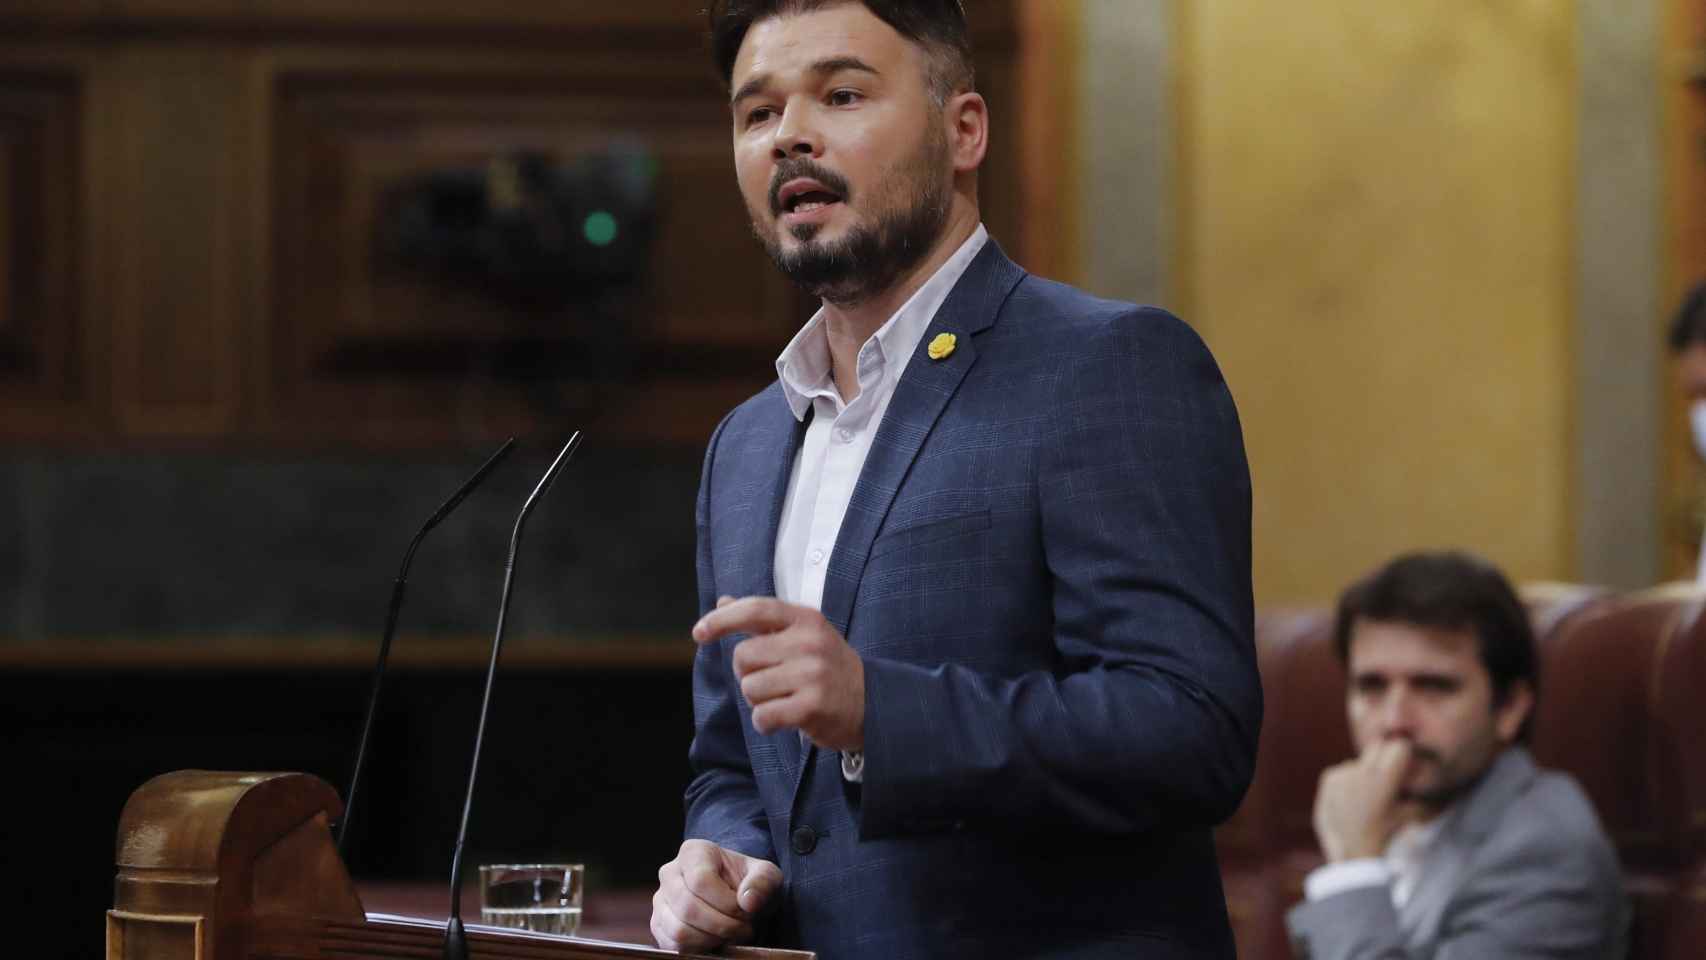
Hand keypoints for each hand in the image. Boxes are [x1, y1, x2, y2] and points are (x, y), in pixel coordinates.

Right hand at [650, 839, 781, 951]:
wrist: (736, 896)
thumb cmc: (749, 883)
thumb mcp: (766, 875)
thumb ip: (762, 882)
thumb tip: (748, 901)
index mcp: (693, 852)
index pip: (700, 880)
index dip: (726, 903)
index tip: (746, 910)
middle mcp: (670, 873)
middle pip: (688, 907)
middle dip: (722, 924)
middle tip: (744, 927)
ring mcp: (661, 900)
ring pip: (679, 929)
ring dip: (712, 938)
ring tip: (731, 933)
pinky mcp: (659, 925)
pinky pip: (673, 945)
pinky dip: (699, 948)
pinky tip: (716, 940)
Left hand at [693, 596, 865, 750]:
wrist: (873, 704)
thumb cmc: (828, 667)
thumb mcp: (802, 635)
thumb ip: (762, 620)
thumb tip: (722, 602)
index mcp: (806, 619)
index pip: (755, 609)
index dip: (721, 620)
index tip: (698, 633)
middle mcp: (810, 643)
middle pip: (742, 657)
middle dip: (747, 674)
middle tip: (773, 681)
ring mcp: (812, 675)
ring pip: (750, 689)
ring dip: (759, 701)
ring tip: (785, 699)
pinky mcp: (812, 707)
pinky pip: (762, 716)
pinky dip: (765, 722)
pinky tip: (784, 719)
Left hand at [1312, 738, 1415, 861]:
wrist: (1351, 854)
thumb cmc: (1385, 835)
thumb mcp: (1410, 816)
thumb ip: (1422, 797)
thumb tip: (1429, 782)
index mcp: (1383, 779)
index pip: (1399, 747)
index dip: (1404, 757)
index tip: (1404, 768)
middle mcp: (1360, 772)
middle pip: (1377, 747)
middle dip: (1384, 759)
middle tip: (1387, 780)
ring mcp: (1342, 774)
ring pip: (1359, 760)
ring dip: (1365, 772)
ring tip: (1367, 797)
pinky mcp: (1328, 779)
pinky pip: (1343, 770)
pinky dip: (1348, 780)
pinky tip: (1350, 800)